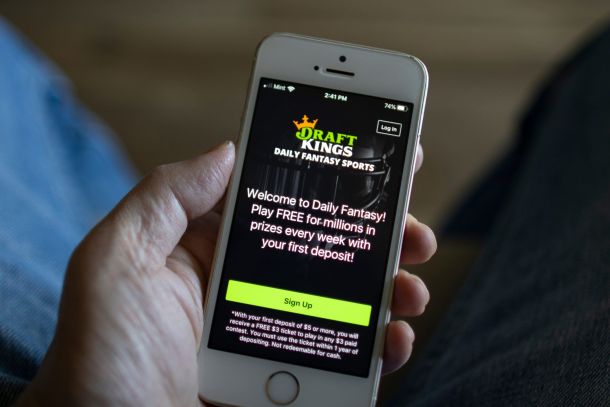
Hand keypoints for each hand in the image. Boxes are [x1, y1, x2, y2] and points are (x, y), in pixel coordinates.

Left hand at [17, 142, 434, 405]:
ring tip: (409, 283)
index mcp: (214, 250)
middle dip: (376, 231)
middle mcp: (251, 286)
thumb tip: (227, 150)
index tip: (372, 158)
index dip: (328, 178)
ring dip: (390, 284)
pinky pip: (348, 356)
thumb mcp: (116, 261)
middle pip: (327, 247)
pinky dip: (382, 346)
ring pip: (348, 299)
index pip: (281, 201)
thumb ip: (166, 197)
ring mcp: (277, 333)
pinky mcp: (293, 376)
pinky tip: (393, 337)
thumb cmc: (102, 357)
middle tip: (410, 226)